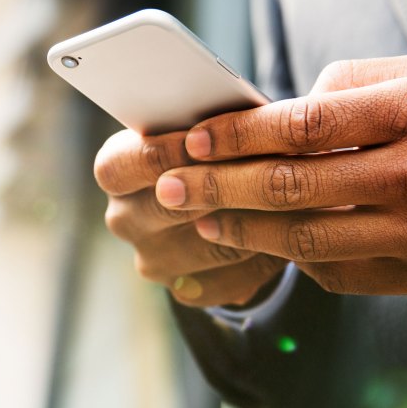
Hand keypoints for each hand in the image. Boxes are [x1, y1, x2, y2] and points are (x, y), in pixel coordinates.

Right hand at [94, 128, 286, 306]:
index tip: (203, 138)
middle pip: (163, 207)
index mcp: (115, 170)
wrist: (223, 195)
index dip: (161, 152)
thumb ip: (207, 121)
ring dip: (252, 222)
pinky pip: (229, 280)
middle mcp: (124, 219)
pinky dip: (262, 259)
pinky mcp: (186, 291)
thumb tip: (236, 116)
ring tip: (291, 199)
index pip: (119, 166)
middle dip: (215, 187)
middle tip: (258, 169)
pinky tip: (289, 235)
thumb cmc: (211, 144)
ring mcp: (154, 260)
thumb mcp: (200, 124)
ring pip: (207, 245)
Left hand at [154, 54, 406, 295]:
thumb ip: (351, 84)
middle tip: (166, 187)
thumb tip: (277, 113)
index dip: (239, 136)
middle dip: (218, 188)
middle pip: (293, 187)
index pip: (304, 126)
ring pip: (306, 239)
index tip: (193, 140)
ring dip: (240, 232)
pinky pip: (334, 272)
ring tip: (196, 220)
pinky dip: (288, 257)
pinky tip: (254, 244)